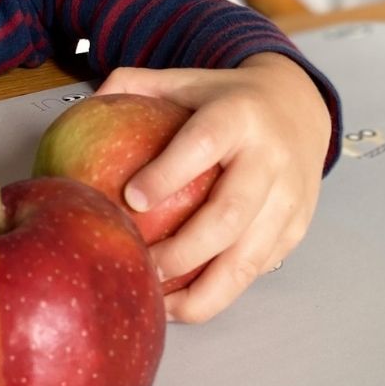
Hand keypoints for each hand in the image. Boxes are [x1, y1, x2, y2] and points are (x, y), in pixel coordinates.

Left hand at [96, 54, 330, 322]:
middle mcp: (270, 157)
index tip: (130, 200)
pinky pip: (259, 269)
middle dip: (182, 252)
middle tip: (141, 266)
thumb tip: (84, 105)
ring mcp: (290, 197)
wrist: (300, 106)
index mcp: (238, 115)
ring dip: (203, 290)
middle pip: (228, 215)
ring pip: (249, 258)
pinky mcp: (297, 227)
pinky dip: (222, 291)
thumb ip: (134, 86)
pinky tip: (184, 301)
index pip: (203, 144)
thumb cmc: (226, 100)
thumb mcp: (185, 81)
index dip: (168, 174)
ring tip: (160, 304)